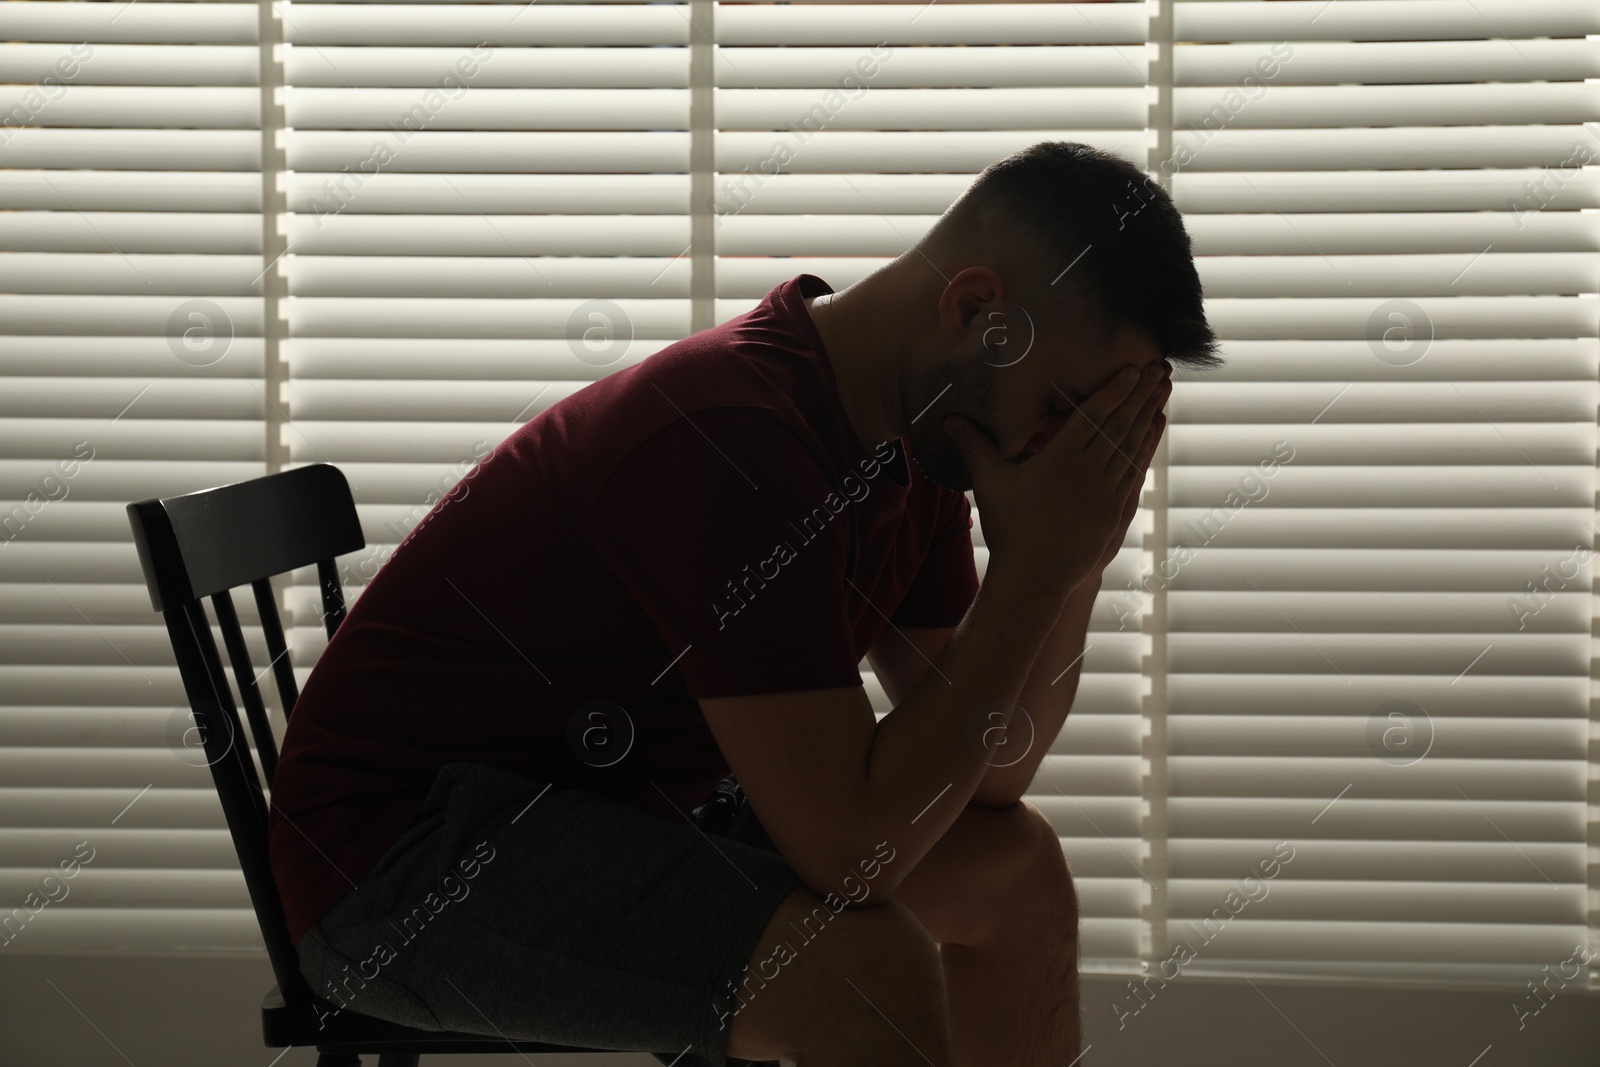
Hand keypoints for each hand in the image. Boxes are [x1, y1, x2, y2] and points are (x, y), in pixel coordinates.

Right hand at [944, 360, 1169, 602]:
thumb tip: (949, 418)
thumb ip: (974, 446)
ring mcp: (1106, 493)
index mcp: (1060, 459)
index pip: (1094, 416)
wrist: (1033, 579)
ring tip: (1163, 391)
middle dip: (1141, 394)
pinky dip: (1146, 448)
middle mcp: (1089, 472)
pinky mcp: (1115, 512)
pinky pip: (1135, 472)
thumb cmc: (1008, 530)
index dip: (1114, 390)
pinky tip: (1152, 433)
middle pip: (1120, 425)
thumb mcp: (989, 484)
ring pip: (1132, 446)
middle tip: (1159, 368)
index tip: (1133, 369)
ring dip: (1148, 416)